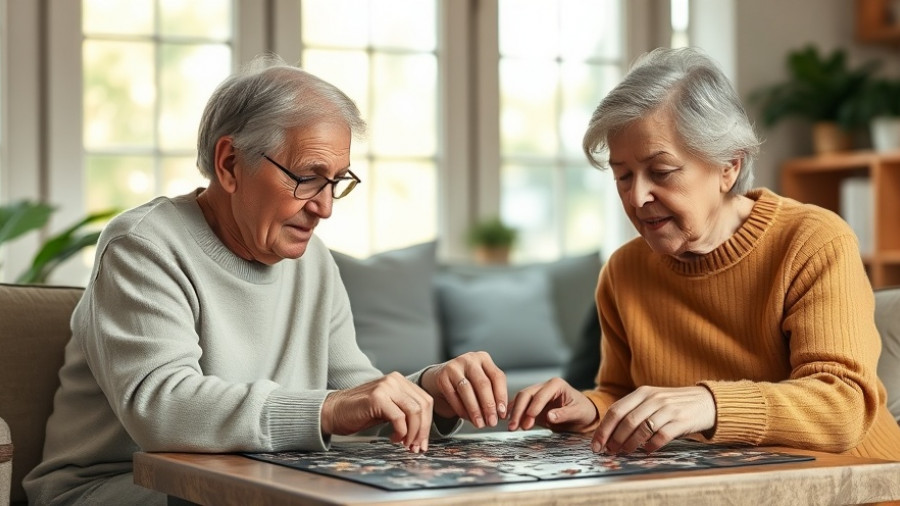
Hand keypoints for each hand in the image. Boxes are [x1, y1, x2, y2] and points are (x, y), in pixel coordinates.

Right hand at [321, 372, 433, 452]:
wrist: (333, 411)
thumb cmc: (359, 413)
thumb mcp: (387, 409)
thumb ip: (405, 413)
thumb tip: (422, 433)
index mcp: (399, 381)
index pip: (426, 401)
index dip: (428, 423)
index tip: (423, 441)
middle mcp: (395, 380)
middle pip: (423, 406)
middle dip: (423, 430)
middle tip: (416, 447)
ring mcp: (386, 387)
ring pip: (414, 412)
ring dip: (413, 433)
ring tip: (405, 444)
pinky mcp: (377, 398)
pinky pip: (399, 418)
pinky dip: (400, 432)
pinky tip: (393, 438)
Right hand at [420, 351, 506, 427]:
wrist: (438, 380)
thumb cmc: (465, 383)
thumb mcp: (481, 383)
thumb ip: (492, 395)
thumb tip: (501, 414)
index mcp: (484, 359)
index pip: (497, 377)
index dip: (501, 397)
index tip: (502, 413)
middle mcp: (470, 359)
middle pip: (483, 383)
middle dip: (489, 406)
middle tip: (492, 422)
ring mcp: (454, 366)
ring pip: (467, 389)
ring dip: (475, 410)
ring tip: (479, 423)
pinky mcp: (442, 376)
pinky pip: (453, 395)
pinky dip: (461, 409)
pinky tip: (466, 418)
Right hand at [507, 377, 598, 431]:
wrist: (583, 415)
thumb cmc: (583, 410)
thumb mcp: (578, 412)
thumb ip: (564, 414)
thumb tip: (550, 416)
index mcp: (556, 384)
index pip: (541, 394)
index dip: (534, 406)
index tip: (530, 417)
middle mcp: (544, 387)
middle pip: (526, 395)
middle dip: (519, 410)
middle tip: (515, 425)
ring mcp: (537, 396)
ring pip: (520, 400)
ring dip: (515, 414)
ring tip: (512, 427)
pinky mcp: (532, 406)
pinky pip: (520, 408)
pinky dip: (514, 415)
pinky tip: (511, 423)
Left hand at [591, 385, 715, 454]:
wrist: (706, 401)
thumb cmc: (673, 404)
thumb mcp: (652, 401)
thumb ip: (634, 411)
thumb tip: (609, 433)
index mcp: (642, 393)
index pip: (616, 410)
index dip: (603, 429)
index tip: (596, 444)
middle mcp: (654, 399)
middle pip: (626, 421)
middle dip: (614, 439)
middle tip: (609, 451)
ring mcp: (668, 409)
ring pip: (641, 428)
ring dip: (630, 444)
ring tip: (625, 452)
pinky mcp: (681, 421)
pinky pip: (661, 436)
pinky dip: (651, 445)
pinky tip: (647, 451)